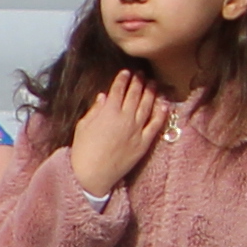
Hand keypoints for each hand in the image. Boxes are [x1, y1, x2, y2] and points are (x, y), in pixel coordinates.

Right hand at [68, 71, 170, 196]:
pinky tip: (164, 103)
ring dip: (151, 92)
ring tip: (153, 83)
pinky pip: (156, 124)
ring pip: (147, 105)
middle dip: (138, 81)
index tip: (126, 72)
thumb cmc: (83, 151)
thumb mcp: (82, 127)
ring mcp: (137, 129)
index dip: (122, 79)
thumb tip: (103, 96)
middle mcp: (125, 118)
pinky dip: (161, 112)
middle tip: (141, 73)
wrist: (92, 174)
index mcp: (108, 112)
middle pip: (135, 94)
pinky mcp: (145, 142)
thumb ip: (94, 110)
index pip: (118, 90)